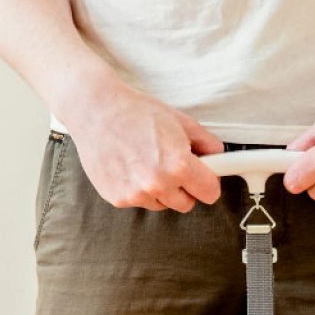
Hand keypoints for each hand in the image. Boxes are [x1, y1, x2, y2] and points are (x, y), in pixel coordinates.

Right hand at [60, 80, 223, 212]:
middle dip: (184, 188)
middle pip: (186, 204)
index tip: (202, 177)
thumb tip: (218, 156)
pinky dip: (138, 189)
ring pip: (162, 204)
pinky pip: (139, 201)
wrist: (96, 110)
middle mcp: (158, 184)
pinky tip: (129, 167)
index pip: (210, 194)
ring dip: (160, 190)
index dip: (208, 183)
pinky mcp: (118, 198)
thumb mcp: (180, 121)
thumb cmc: (137, 112)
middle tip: (172, 166)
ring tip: (146, 162)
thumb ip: (205, 143)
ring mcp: (136, 194)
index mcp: (179, 166)